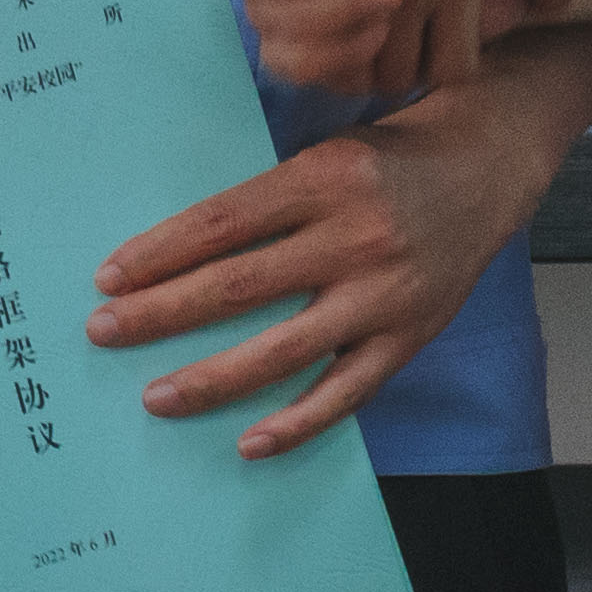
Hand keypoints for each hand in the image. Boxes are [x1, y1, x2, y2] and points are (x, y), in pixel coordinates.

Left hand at [84, 103, 551, 457]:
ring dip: (212, 378)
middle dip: (161, 314)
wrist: (488, 166)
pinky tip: (248, 442)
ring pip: (283, 349)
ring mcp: (384, 294)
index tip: (108, 276)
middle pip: (238, 286)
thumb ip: (267, 197)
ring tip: (154, 397)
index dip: (160, 252)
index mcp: (323, 178)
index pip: (222, 223)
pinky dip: (296, 422)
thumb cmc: (388, 155)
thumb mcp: (325, 150)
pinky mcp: (409, 337)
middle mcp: (354, 236)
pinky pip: (345, 392)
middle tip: (103, 333)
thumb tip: (176, 250)